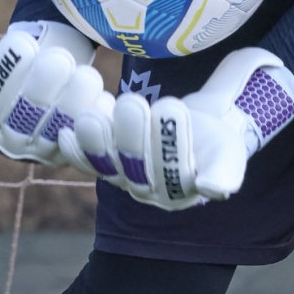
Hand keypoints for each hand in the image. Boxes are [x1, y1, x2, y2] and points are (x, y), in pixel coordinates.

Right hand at [0, 20, 110, 166]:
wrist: (51, 95)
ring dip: (76, 97)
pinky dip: (98, 115)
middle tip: (60, 57)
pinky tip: (103, 96)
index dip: (6, 68)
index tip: (21, 39)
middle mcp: (14, 144)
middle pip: (30, 112)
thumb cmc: (17, 77)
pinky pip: (91, 136)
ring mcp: (49, 150)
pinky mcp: (81, 150)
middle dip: (45, 82)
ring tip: (85, 74)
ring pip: (63, 124)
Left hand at [66, 48, 293, 209]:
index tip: (174, 106)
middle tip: (133, 102)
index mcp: (189, 188)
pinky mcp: (104, 166)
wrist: (198, 133)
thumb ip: (229, 160)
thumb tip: (229, 164)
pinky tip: (62, 131)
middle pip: (140, 168)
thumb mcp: (231, 141)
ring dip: (99, 142)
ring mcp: (126, 180)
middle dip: (134, 138)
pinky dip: (74, 149)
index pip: (179, 171)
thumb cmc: (218, 134)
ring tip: (92, 115)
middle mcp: (154, 192)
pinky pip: (86, 161)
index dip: (172, 143)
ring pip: (110, 165)